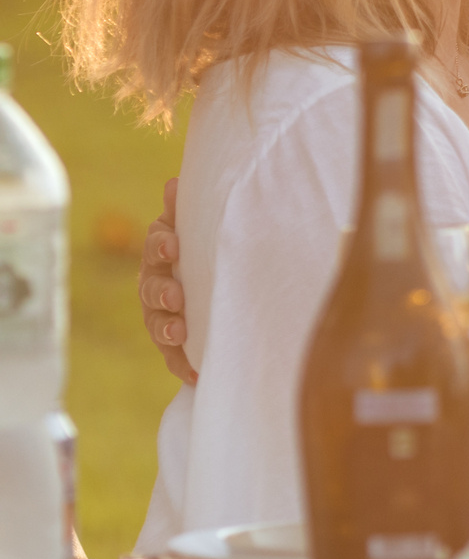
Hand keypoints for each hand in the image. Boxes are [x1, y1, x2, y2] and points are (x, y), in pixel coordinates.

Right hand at [139, 178, 195, 384]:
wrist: (229, 285)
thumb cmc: (214, 247)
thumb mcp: (205, 227)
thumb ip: (188, 210)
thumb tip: (173, 183)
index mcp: (165, 254)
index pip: (156, 246)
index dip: (160, 246)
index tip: (173, 247)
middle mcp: (159, 285)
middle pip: (151, 288)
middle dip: (161, 292)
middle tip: (176, 297)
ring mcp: (165, 315)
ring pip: (157, 323)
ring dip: (167, 328)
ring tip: (180, 333)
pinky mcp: (178, 344)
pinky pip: (175, 357)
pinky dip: (181, 365)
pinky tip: (194, 375)